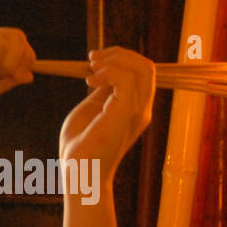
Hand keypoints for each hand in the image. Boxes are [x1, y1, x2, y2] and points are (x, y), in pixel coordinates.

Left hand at [59, 47, 154, 178]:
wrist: (79, 173)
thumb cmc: (81, 146)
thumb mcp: (93, 108)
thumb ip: (104, 90)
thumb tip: (105, 69)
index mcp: (135, 108)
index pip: (143, 72)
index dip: (121, 58)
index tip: (93, 61)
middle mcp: (141, 109)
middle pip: (147, 66)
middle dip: (119, 53)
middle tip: (92, 59)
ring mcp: (136, 112)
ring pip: (143, 68)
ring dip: (115, 59)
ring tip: (92, 69)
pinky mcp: (125, 114)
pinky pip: (127, 78)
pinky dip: (108, 71)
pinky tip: (90, 81)